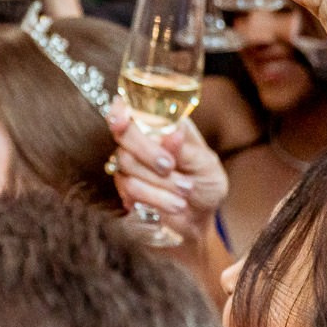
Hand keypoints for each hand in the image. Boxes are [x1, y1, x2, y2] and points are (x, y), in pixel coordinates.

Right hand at [106, 101, 227, 247]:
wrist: (200, 219)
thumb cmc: (206, 184)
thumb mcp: (206, 165)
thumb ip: (187, 150)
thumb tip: (172, 134)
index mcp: (162, 125)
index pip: (129, 107)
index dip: (120, 111)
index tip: (122, 122)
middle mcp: (141, 140)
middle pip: (123, 136)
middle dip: (146, 153)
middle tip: (169, 167)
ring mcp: (130, 164)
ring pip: (126, 164)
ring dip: (160, 183)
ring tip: (185, 191)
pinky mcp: (126, 188)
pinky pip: (128, 189)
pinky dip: (156, 198)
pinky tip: (174, 204)